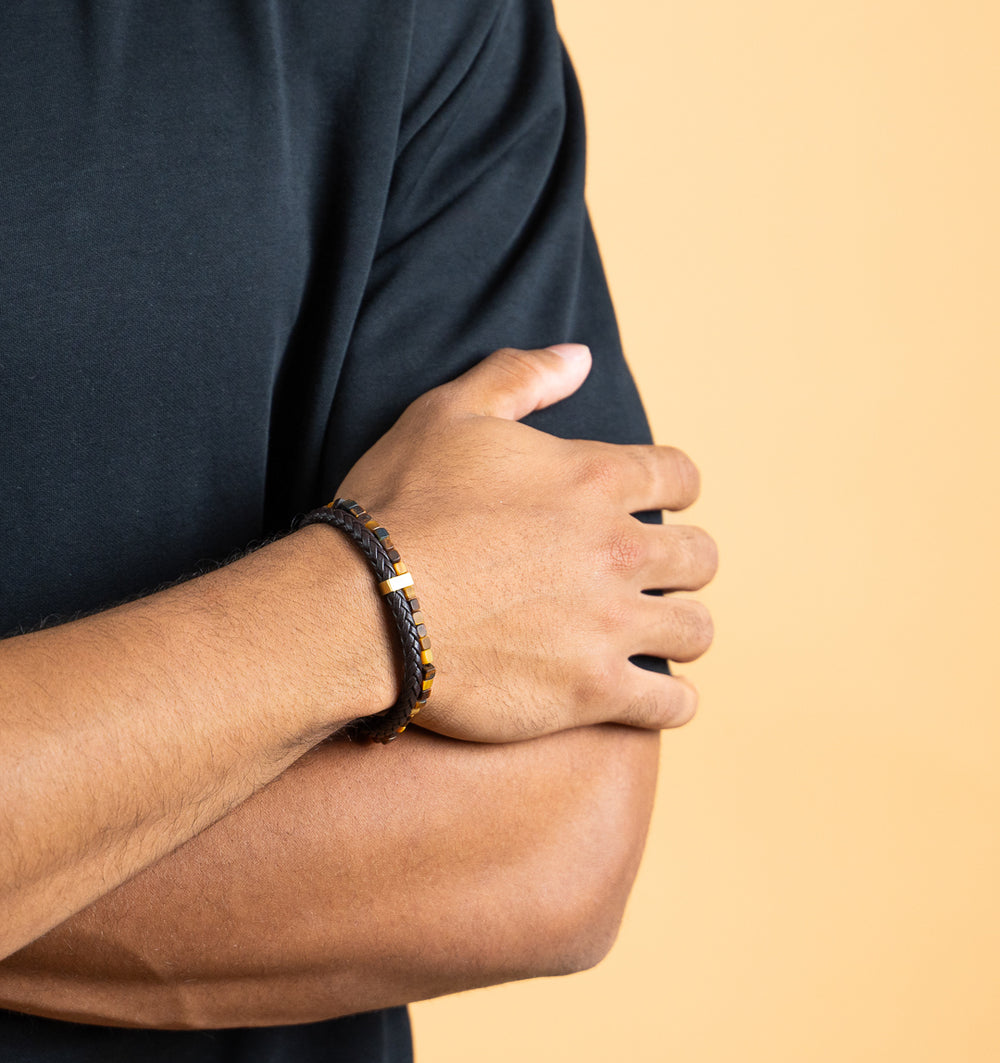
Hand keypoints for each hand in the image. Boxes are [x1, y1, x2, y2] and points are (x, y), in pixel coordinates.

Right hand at [336, 345, 716, 741]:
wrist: (361, 605)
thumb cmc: (399, 505)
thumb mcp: (448, 413)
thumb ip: (521, 376)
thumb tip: (581, 356)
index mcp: (596, 479)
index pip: (680, 477)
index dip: (675, 490)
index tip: (659, 507)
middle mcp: (619, 548)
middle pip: (700, 556)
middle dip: (684, 564)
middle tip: (653, 578)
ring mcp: (610, 623)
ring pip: (695, 630)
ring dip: (682, 631)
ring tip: (658, 639)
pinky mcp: (591, 689)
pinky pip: (669, 706)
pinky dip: (671, 705)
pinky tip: (655, 701)